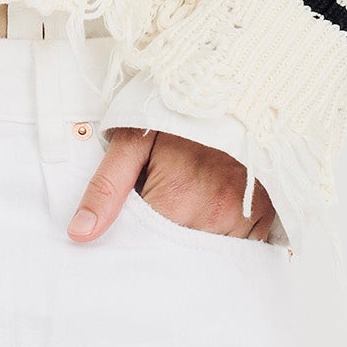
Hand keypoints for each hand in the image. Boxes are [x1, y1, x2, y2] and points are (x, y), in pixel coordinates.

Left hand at [68, 127, 275, 241]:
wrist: (232, 86)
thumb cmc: (176, 113)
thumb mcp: (132, 138)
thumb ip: (106, 187)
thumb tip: (80, 233)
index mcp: (175, 198)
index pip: (146, 249)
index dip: (133, 243)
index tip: (128, 235)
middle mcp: (213, 215)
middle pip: (179, 259)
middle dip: (164, 252)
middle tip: (159, 224)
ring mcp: (244, 219)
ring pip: (211, 259)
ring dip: (195, 249)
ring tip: (186, 219)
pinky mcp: (267, 217)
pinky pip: (244, 251)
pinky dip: (226, 244)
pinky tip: (213, 224)